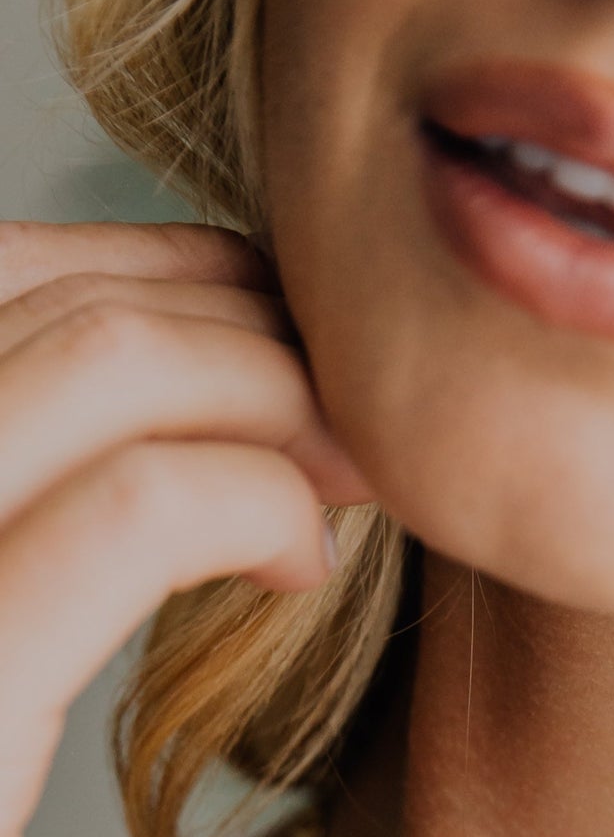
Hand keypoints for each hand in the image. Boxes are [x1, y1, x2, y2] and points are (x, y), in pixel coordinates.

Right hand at [0, 219, 378, 836]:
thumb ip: (35, 502)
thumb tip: (181, 410)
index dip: (158, 274)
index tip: (277, 328)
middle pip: (55, 304)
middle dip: (241, 322)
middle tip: (349, 393)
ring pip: (103, 368)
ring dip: (274, 394)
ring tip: (355, 466)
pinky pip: (134, 513)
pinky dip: (252, 503)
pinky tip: (301, 563)